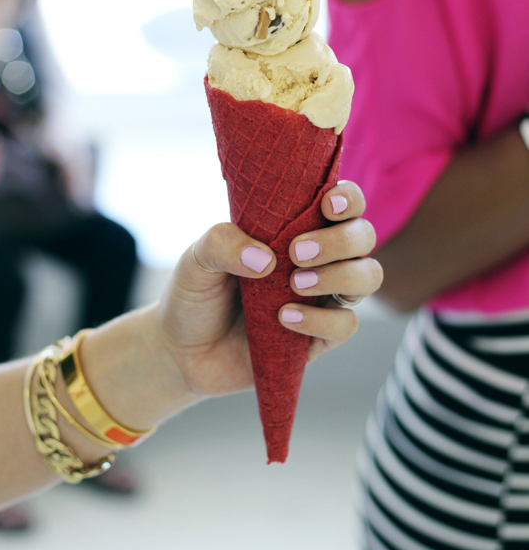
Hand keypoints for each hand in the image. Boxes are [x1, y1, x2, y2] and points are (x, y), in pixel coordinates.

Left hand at [156, 181, 381, 397]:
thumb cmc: (195, 293)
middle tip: (296, 252)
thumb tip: (265, 258)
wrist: (181, 351)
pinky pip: (346, 324)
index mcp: (295, 228)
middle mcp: (318, 259)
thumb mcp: (197, 258)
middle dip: (341, 240)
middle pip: (363, 236)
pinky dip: (321, 319)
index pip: (342, 202)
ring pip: (368, 276)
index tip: (325, 206)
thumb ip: (223, 242)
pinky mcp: (320, 337)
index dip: (347, 198)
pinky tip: (283, 318)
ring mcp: (323, 297)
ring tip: (295, 283)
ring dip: (341, 275)